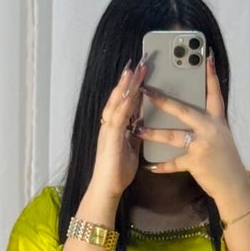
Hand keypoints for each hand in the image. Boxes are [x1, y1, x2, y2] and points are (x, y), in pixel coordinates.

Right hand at [89, 55, 150, 202]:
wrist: (107, 188)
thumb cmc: (118, 171)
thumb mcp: (131, 147)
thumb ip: (135, 133)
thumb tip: (142, 122)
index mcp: (116, 126)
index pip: (125, 101)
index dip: (131, 86)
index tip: (140, 71)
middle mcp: (110, 124)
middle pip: (119, 97)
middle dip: (129, 79)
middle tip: (138, 62)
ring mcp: (108, 129)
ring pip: (116, 103)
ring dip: (125, 86)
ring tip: (133, 70)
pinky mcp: (109, 137)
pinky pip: (117, 117)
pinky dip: (124, 104)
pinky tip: (130, 94)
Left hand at [139, 54, 249, 217]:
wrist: (233, 185)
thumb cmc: (225, 160)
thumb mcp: (221, 136)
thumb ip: (206, 123)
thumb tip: (189, 112)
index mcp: (218, 120)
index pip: (214, 93)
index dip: (210, 75)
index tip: (206, 56)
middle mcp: (211, 129)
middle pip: (183, 110)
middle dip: (163, 100)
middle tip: (146, 90)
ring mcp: (203, 145)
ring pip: (173, 136)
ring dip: (153, 132)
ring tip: (137, 128)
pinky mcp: (196, 162)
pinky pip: (174, 162)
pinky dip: (162, 165)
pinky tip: (150, 165)